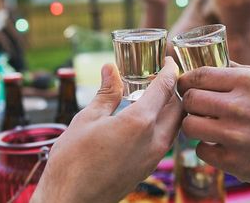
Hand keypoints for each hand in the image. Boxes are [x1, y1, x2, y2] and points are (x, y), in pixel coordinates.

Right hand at [32, 57, 182, 202]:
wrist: (71, 200)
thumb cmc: (73, 160)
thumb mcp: (87, 119)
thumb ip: (106, 93)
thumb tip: (111, 69)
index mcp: (140, 122)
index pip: (166, 87)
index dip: (170, 70)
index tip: (169, 60)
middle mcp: (154, 140)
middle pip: (178, 106)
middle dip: (174, 88)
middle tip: (161, 76)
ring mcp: (154, 157)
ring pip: (175, 124)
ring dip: (171, 107)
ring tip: (154, 95)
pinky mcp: (149, 168)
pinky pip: (166, 139)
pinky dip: (163, 123)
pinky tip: (146, 118)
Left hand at [178, 64, 249, 198]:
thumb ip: (241, 73)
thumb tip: (213, 62)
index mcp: (249, 82)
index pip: (199, 74)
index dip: (186, 80)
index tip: (184, 85)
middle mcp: (239, 106)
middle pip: (190, 99)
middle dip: (189, 103)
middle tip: (196, 109)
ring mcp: (235, 135)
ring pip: (189, 125)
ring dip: (194, 126)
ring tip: (206, 127)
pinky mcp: (234, 161)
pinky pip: (202, 151)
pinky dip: (207, 149)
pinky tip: (220, 146)